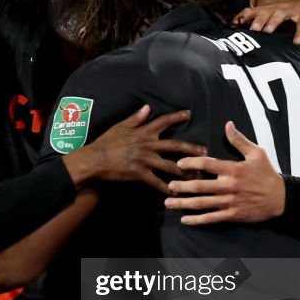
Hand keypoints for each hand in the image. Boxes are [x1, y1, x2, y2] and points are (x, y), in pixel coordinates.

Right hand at [64, 105, 205, 193]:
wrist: (94, 159)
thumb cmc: (106, 142)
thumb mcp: (120, 126)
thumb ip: (136, 118)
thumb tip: (147, 107)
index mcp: (143, 132)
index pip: (163, 121)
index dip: (177, 117)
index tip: (188, 114)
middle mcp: (148, 145)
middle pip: (175, 145)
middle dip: (192, 148)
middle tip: (205, 151)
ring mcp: (145, 160)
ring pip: (170, 165)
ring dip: (185, 170)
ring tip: (197, 174)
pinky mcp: (140, 174)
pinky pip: (157, 182)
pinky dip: (166, 187)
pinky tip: (175, 192)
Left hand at [164, 121, 284, 223]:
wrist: (281, 198)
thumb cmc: (267, 173)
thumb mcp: (256, 153)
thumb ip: (239, 140)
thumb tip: (227, 124)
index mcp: (232, 169)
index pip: (207, 164)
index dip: (191, 163)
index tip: (179, 164)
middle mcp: (229, 185)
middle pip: (200, 186)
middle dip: (182, 186)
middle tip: (168, 186)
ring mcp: (230, 202)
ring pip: (202, 203)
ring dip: (184, 203)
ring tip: (169, 203)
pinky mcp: (233, 214)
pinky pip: (212, 218)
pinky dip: (197, 220)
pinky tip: (185, 220)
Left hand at [233, 0, 299, 44]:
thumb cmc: (288, 10)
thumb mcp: (273, 13)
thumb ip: (259, 21)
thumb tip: (240, 32)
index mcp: (269, 9)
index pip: (252, 11)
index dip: (242, 17)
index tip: (232, 26)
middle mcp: (278, 9)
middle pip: (265, 12)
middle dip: (257, 20)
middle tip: (251, 29)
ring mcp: (292, 12)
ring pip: (281, 15)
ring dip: (273, 22)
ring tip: (267, 31)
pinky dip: (299, 34)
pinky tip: (296, 42)